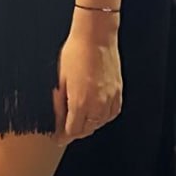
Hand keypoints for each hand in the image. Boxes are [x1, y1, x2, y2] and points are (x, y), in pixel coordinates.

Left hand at [53, 26, 121, 143]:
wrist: (96, 37)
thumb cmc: (74, 53)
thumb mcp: (59, 79)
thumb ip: (59, 102)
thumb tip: (57, 116)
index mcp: (81, 103)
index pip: (72, 131)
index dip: (62, 136)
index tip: (56, 138)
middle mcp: (98, 105)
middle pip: (86, 130)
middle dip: (74, 132)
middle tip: (64, 131)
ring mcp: (110, 98)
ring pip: (100, 123)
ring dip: (89, 126)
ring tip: (78, 123)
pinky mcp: (118, 92)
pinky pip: (111, 113)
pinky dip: (102, 117)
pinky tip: (95, 114)